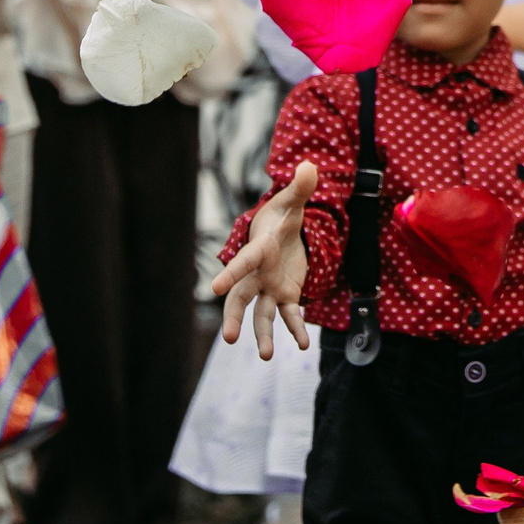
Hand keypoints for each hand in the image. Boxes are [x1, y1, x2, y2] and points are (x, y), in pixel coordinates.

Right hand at [213, 162, 317, 358]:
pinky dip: (296, 330)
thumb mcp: (293, 202)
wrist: (285, 232)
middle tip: (230, 338)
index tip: (213, 289)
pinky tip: (304, 346)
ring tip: (267, 357)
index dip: (230, 273)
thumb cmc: (283, 215)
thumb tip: (310, 166)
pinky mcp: (286, 295)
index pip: (242, 262)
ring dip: (264, 335)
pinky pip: (289, 316)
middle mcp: (258, 273)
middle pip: (241, 297)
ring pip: (261, 314)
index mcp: (259, 250)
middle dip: (234, 317)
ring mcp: (270, 287)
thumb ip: (301, 187)